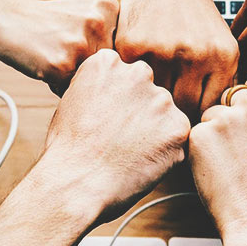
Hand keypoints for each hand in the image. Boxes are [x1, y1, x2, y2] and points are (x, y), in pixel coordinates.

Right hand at [0, 0, 118, 95]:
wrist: (7, 16)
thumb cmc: (46, 20)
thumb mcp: (85, 12)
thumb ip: (109, 33)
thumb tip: (128, 76)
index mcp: (109, 7)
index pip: (122, 49)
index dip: (100, 54)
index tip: (82, 45)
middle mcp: (99, 23)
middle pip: (109, 66)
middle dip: (88, 67)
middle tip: (65, 52)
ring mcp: (80, 43)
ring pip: (91, 79)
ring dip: (73, 77)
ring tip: (54, 57)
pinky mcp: (61, 64)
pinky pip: (70, 89)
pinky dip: (57, 84)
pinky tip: (45, 64)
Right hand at [37, 49, 190, 220]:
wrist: (76, 183)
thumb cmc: (68, 149)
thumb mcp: (72, 101)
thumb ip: (100, 88)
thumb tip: (116, 94)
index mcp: (108, 63)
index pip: (123, 76)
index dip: (114, 101)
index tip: (104, 119)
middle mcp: (138, 73)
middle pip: (146, 92)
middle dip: (138, 112)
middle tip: (118, 139)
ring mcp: (161, 100)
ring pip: (163, 115)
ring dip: (153, 131)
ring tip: (127, 153)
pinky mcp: (178, 127)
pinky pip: (176, 138)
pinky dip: (164, 152)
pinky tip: (140, 162)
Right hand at [114, 0, 238, 116]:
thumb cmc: (193, 14)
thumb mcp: (220, 43)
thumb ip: (219, 81)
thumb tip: (210, 123)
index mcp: (222, 58)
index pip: (210, 110)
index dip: (198, 120)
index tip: (187, 120)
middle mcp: (195, 56)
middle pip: (183, 110)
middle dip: (173, 115)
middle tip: (164, 117)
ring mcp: (162, 52)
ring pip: (154, 99)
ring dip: (149, 102)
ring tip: (147, 102)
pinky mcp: (132, 47)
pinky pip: (131, 82)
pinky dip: (131, 84)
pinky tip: (132, 82)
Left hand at [189, 77, 246, 245]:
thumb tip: (246, 97)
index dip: (245, 103)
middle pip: (228, 97)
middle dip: (228, 116)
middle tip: (238, 149)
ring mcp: (227, 117)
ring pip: (209, 115)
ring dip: (212, 133)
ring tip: (230, 162)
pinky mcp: (202, 133)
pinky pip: (194, 133)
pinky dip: (199, 149)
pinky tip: (216, 168)